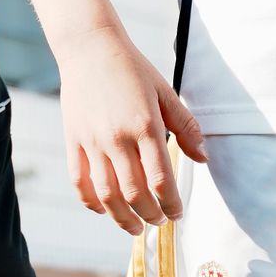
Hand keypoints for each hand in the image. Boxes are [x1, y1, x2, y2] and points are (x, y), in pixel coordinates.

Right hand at [61, 27, 206, 234]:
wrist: (89, 49)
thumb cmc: (131, 69)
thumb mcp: (165, 93)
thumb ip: (186, 127)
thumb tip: (203, 158)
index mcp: (145, 126)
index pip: (161, 180)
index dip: (171, 204)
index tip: (177, 212)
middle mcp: (117, 138)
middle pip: (135, 195)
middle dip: (151, 216)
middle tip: (159, 221)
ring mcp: (92, 142)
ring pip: (107, 196)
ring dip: (123, 219)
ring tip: (135, 227)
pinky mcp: (73, 142)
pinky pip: (80, 183)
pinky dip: (93, 203)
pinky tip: (105, 210)